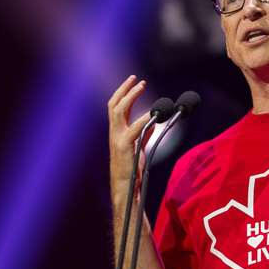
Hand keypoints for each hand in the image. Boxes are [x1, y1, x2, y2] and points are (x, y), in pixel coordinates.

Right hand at [108, 75, 152, 198]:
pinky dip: (144, 118)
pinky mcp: (124, 147)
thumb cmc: (131, 170)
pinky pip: (134, 128)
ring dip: (130, 96)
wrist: (125, 188)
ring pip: (119, 111)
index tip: (136, 82)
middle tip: (138, 79)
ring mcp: (117, 139)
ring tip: (142, 86)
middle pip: (114, 104)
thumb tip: (154, 122)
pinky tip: (153, 113)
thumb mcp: (139, 147)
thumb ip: (145, 134)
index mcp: (117, 132)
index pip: (118, 107)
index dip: (125, 93)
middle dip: (125, 90)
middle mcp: (114, 133)